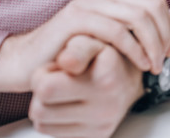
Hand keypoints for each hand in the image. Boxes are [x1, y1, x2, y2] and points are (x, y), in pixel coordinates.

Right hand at [0, 0, 169, 91]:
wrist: (27, 61)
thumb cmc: (70, 52)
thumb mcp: (105, 35)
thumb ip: (129, 28)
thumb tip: (165, 36)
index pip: (154, 2)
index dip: (168, 26)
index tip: (169, 50)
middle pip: (150, 8)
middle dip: (164, 36)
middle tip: (165, 60)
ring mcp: (87, 3)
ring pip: (138, 17)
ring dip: (153, 44)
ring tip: (155, 66)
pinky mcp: (75, 20)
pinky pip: (116, 32)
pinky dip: (134, 49)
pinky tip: (140, 64)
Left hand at [29, 41, 143, 137]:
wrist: (129, 81)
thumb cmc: (104, 58)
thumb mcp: (94, 42)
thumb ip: (78, 47)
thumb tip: (66, 61)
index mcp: (106, 76)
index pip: (47, 87)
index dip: (43, 73)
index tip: (58, 65)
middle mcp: (107, 104)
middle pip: (40, 106)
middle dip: (41, 87)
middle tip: (55, 77)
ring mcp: (100, 124)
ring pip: (42, 120)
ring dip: (45, 105)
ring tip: (61, 91)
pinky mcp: (94, 137)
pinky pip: (52, 132)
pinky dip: (53, 118)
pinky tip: (67, 105)